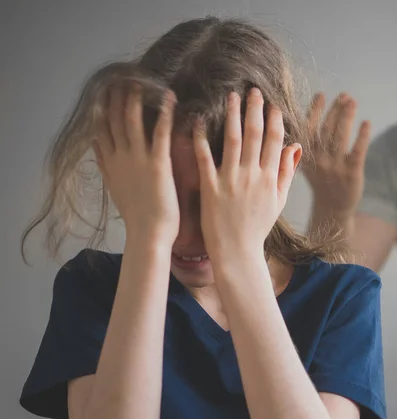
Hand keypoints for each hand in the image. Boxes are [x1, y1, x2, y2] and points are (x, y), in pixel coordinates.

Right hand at [92, 82, 179, 246]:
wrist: (148, 235)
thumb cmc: (138, 216)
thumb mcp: (115, 187)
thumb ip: (106, 164)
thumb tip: (96, 144)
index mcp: (111, 164)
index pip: (102, 128)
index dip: (103, 107)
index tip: (105, 89)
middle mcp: (121, 158)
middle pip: (113, 119)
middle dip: (116, 96)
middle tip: (122, 75)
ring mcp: (137, 160)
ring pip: (132, 121)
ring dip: (136, 98)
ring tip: (142, 80)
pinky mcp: (157, 165)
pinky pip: (159, 133)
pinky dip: (163, 113)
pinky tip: (169, 98)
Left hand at [193, 88, 299, 263]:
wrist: (237, 252)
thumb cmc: (258, 228)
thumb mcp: (278, 202)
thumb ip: (287, 173)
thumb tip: (296, 146)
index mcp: (270, 179)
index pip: (275, 142)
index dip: (274, 120)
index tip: (271, 104)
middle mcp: (252, 176)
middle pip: (255, 135)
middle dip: (255, 109)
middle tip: (252, 90)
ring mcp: (231, 181)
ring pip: (233, 140)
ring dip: (232, 115)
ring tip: (230, 96)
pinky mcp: (210, 188)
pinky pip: (205, 158)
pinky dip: (201, 138)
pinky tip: (198, 120)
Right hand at [304, 92, 370, 217]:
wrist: (332, 208)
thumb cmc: (321, 181)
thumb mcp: (308, 163)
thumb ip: (308, 143)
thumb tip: (312, 113)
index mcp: (307, 157)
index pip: (308, 128)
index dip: (315, 111)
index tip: (321, 95)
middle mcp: (319, 161)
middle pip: (327, 129)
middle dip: (335, 110)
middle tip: (344, 95)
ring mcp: (335, 167)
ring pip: (341, 137)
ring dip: (347, 116)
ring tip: (352, 101)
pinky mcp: (351, 173)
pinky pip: (357, 150)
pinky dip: (362, 135)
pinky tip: (366, 123)